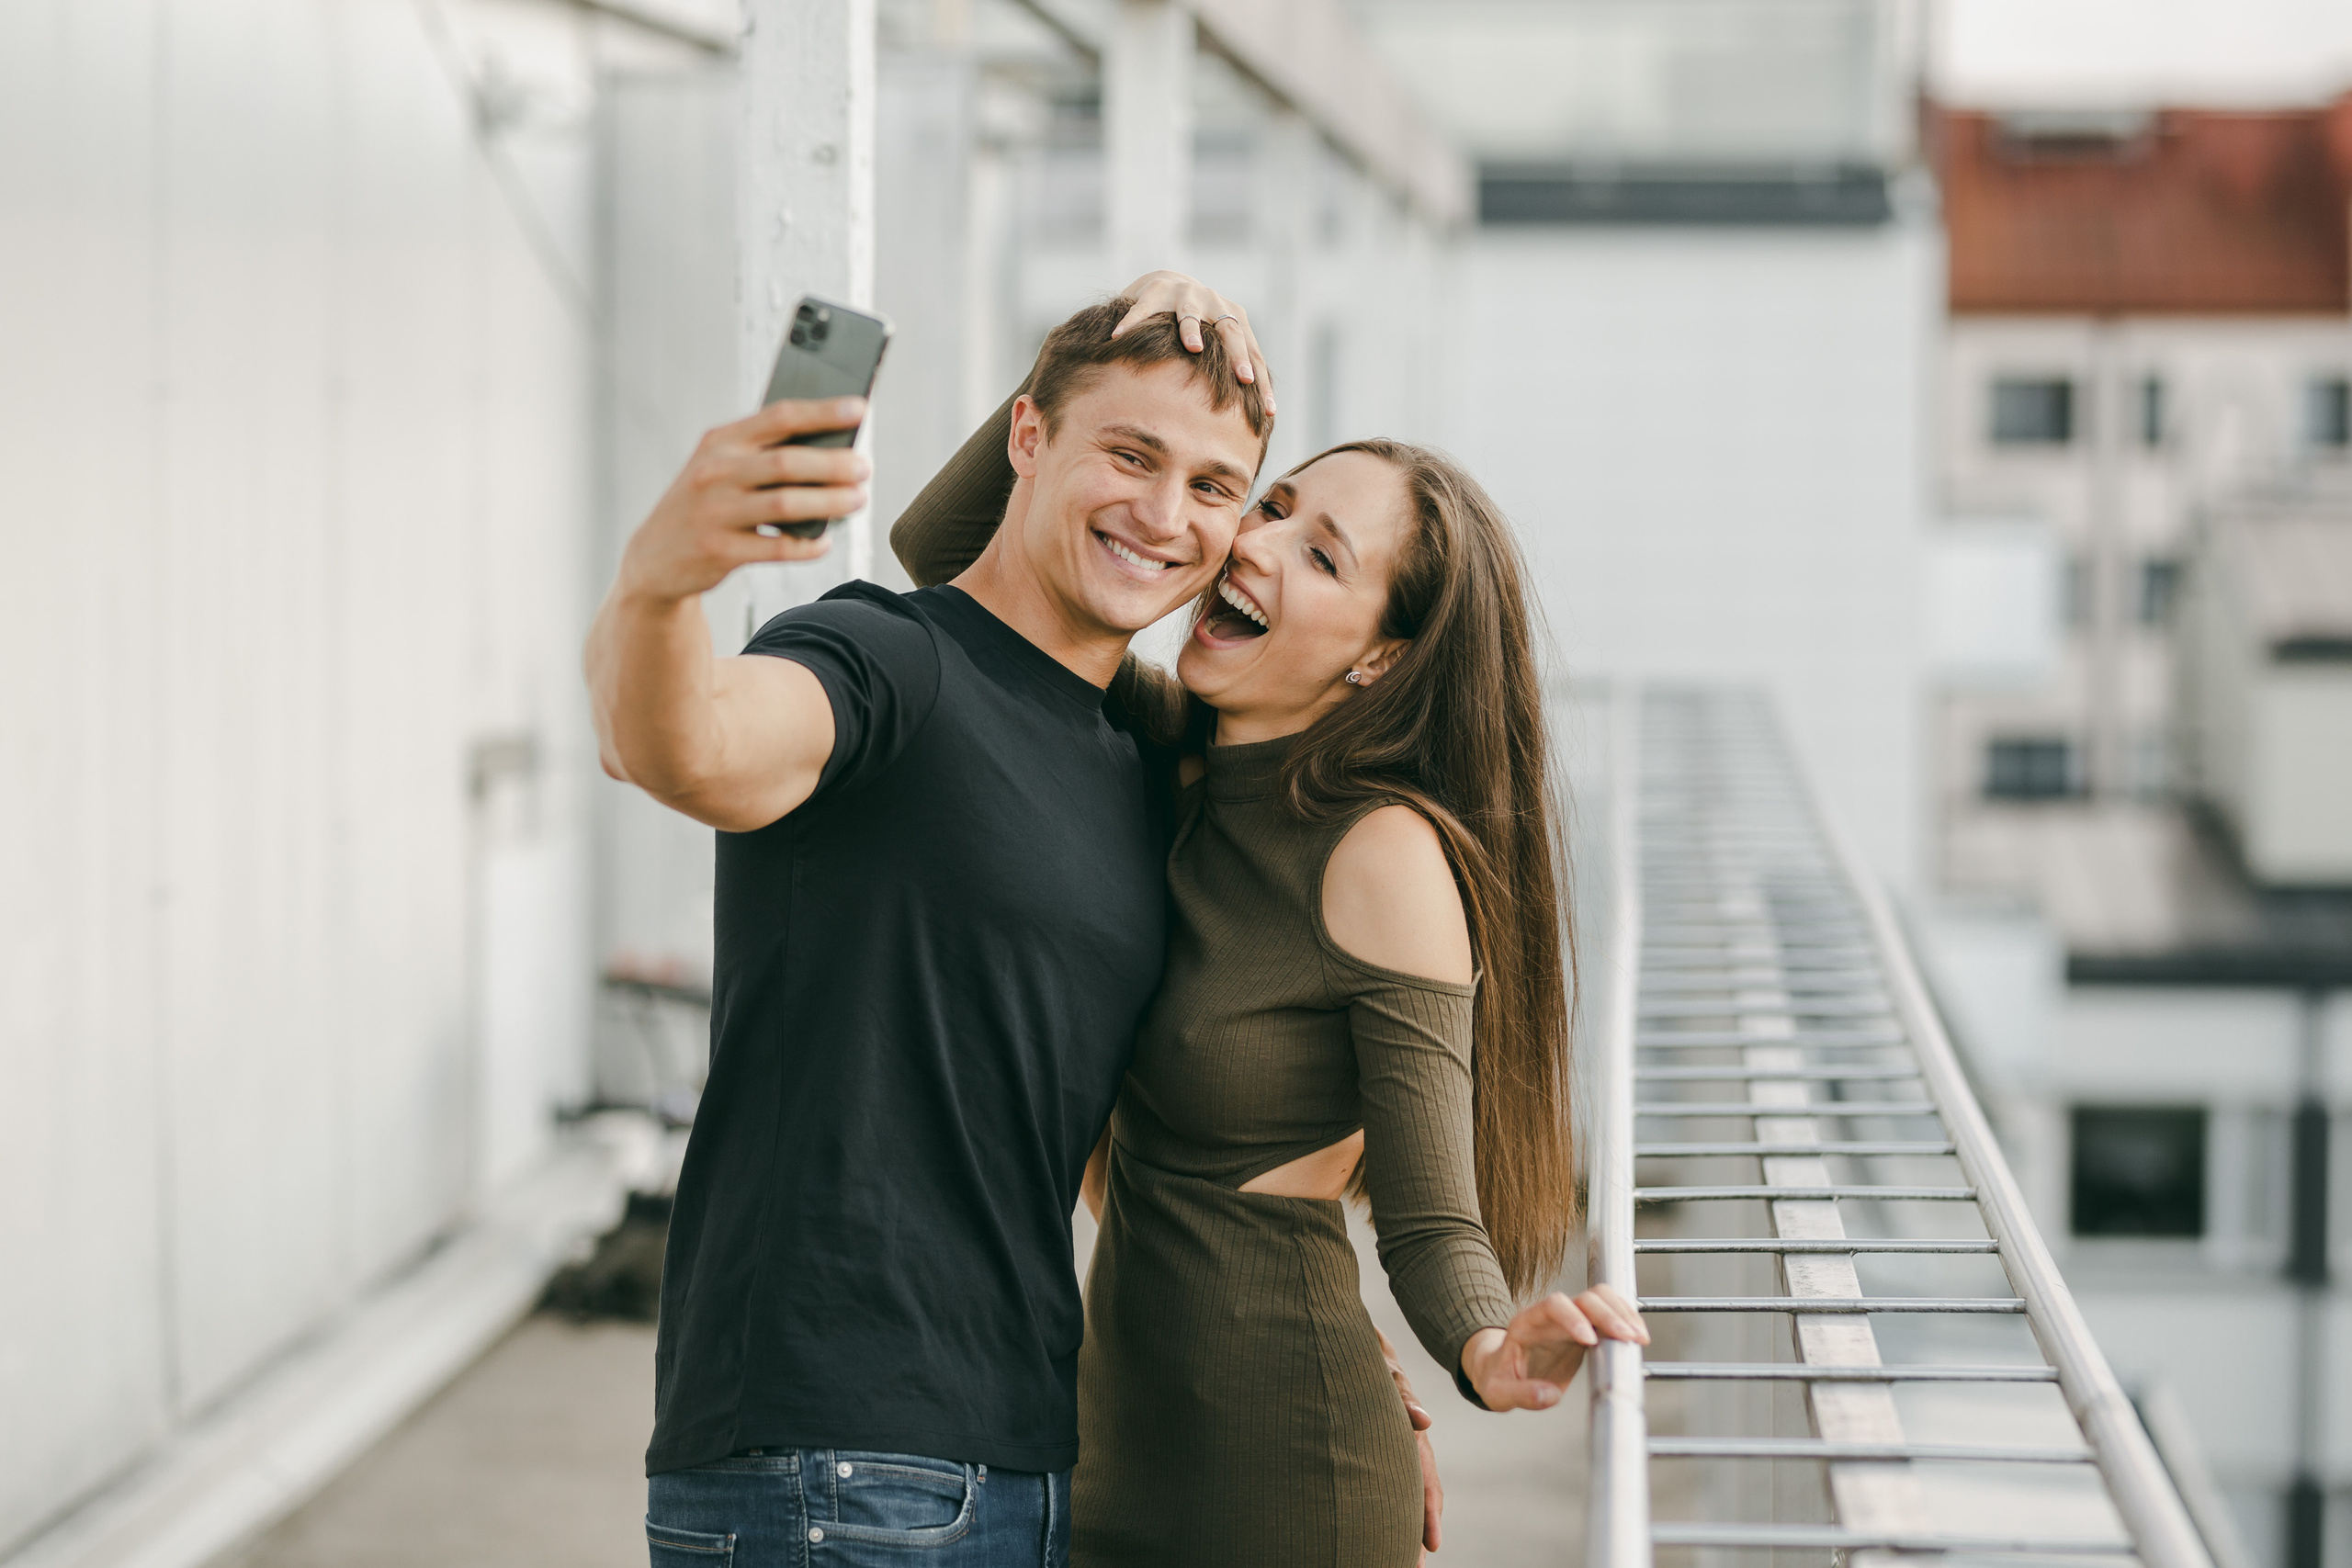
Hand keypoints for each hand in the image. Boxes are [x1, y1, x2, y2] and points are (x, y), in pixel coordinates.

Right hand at [616, 397, 870, 602]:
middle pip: (788, 463)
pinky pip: (777, 547)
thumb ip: (764, 454)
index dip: (822, 411)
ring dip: (831, 502)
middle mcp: (714, 472)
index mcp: (719, 441)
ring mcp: (715, 511)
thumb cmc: (706, 503)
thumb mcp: (720, 467)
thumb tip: (833, 449)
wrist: (654, 556)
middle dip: (835, 464)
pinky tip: (825, 541)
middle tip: (865, 468)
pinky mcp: (719, 550)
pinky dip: (808, 545)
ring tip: (858, 499)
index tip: (859, 408)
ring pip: (787, 504)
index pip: (778, 417)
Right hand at [1111, 271, 1274, 414]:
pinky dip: (1132, 322)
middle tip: (1244, 379)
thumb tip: (1256, 418)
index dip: (1262, 384)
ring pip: (1189, 313)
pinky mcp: (1155, 290)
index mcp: (1234, 320)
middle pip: (1231, 331)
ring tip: (1194, 348)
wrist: (1166, 283)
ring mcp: (1185, 293)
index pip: (1254, 355)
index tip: (1270, 413)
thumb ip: (1231, 370)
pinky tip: (1118, 336)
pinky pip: (1142, 307)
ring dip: (1192, 330)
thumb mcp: (1218, 342)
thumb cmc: (1196, 325)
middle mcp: (1215, 303)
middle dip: (1238, 356)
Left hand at [1374, 1328, 1442, 1557]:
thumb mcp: (1393, 1379)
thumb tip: (1424, 1421)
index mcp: (1417, 1441)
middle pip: (1420, 1501)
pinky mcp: (1386, 1459)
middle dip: (1419, 1535)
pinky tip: (1390, 1533)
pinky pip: (1394, 1490)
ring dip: (1407, 1530)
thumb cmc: (1381, 1369)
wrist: (1372, 1358)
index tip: (1431, 1545)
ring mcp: (1400, 1458)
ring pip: (1407, 1500)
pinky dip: (1396, 1513)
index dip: (1428, 1515)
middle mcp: (1413, 1454)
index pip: (1426, 1483)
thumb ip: (1405, 1399)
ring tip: (1405, 1563)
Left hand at [1460, 1284, 1647, 1412]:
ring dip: (1622, 1313)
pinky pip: (1610, 1314)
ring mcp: (1571, 1319)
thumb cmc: (1498, 1378)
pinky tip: (1638, 1338)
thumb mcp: (1499, 1392)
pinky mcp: (1587, 1329)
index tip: (1589, 1341)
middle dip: (1607, 1314)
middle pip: (1584, 1298)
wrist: (1501, 1371)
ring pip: (1601, 1299)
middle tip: (1627, 1338)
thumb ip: (1521, 1393)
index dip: (1572, 1318)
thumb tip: (1550, 1396)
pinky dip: (1626, 1321)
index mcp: (1527, 1322)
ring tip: (1639, 1338)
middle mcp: (1552, 1315)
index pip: (1552, 1306)